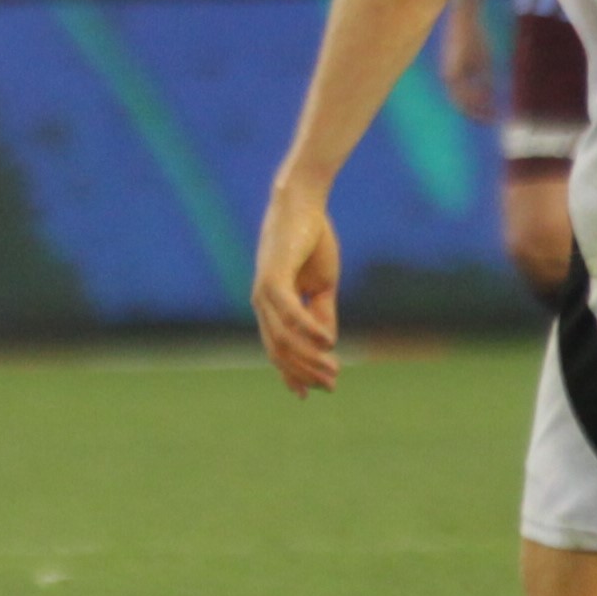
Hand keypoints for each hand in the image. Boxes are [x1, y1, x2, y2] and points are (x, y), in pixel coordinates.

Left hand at [251, 171, 343, 396]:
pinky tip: (327, 342)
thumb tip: (327, 345)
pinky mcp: (273, 276)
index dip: (296, 373)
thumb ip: (322, 315)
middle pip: (280, 351)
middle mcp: (262, 303)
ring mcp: (264, 291)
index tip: (317, 391)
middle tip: (332, 384)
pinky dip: (307, 329)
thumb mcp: (321, 286)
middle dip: (306, 372)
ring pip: (282, 337)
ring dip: (308, 357)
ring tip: (334, 368)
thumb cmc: (311, 241)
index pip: (279, 350)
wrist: (304, 204)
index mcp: (271, 307)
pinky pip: (288, 311)